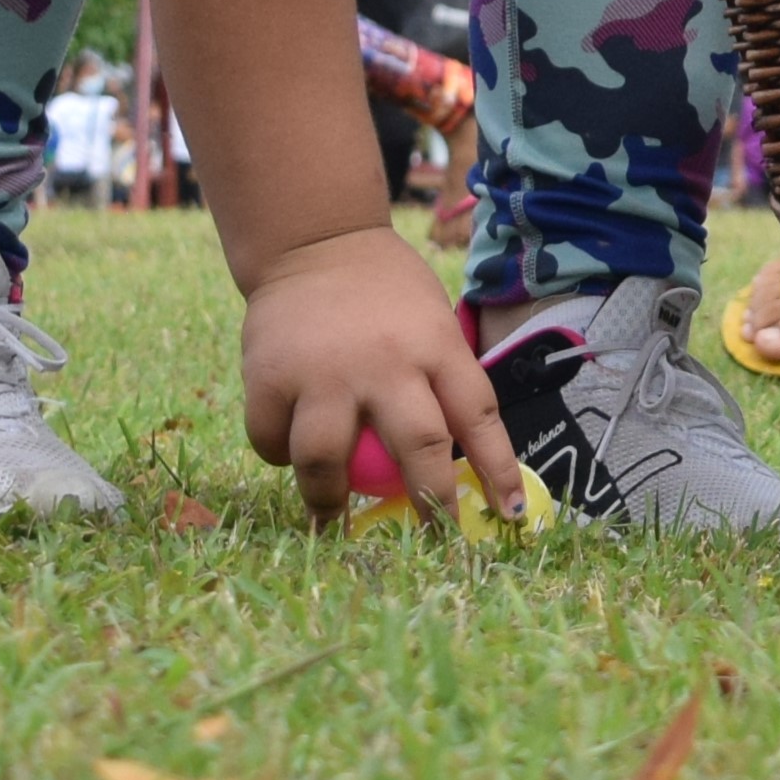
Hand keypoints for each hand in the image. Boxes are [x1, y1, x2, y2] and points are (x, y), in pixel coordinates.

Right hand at [238, 227, 527, 523]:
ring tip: (331, 518)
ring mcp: (324, 370)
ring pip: (326, 460)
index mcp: (435, 343)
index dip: (499, 470)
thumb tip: (461, 464)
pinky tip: (287, 452)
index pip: (479, 415)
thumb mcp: (431, 320)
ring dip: (329, 500)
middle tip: (433, 539)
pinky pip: (272, 441)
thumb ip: (440, 379)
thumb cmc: (385, 293)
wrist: (314, 240)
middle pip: (418, 446)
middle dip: (430, 502)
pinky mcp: (269, 376)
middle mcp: (385, 360)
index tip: (510, 516)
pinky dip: (279, 456)